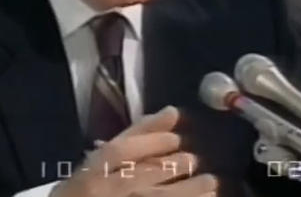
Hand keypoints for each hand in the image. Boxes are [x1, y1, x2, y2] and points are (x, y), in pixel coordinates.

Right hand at [50, 106, 217, 196]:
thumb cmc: (89, 187)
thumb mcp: (104, 159)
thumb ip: (137, 135)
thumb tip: (173, 112)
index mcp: (91, 171)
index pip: (121, 151)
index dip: (152, 142)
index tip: (176, 139)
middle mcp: (101, 191)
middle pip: (141, 176)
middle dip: (173, 166)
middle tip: (193, 160)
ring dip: (189, 191)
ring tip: (210, 183)